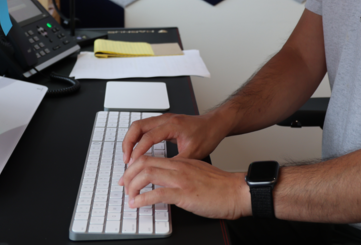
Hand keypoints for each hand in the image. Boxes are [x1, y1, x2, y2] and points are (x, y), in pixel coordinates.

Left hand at [118, 156, 249, 219]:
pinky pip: (158, 194)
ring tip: (129, 196)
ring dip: (133, 186)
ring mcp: (181, 180)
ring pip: (147, 174)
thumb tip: (168, 184)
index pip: (151, 157)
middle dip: (129, 174)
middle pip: (145, 163)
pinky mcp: (185, 194)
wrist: (237, 192)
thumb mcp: (198, 174)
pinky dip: (143, 199)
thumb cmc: (221, 186)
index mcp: (182, 162)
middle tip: (124, 185)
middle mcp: (179, 167)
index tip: (129, 177)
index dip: (135, 166)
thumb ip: (183, 174)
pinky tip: (138, 204)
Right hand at [122, 112, 229, 163]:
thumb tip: (160, 174)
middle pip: (137, 126)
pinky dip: (137, 138)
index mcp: (172, 125)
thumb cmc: (207, 135)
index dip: (138, 151)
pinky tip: (137, 150)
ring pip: (139, 126)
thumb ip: (176, 162)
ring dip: (131, 140)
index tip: (132, 163)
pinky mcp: (163, 122)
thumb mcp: (193, 153)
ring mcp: (163, 119)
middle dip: (128, 143)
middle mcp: (165, 119)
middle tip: (126, 160)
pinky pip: (144, 128)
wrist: (215, 124)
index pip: (148, 136)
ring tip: (128, 157)